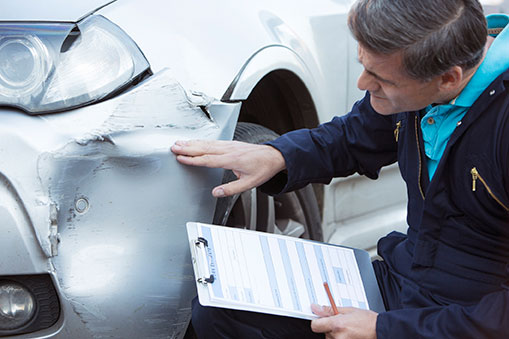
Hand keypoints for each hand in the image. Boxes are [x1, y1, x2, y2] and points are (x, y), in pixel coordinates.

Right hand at [171, 140, 285, 196]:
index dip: (193, 159)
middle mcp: (229, 150)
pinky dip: (201, 141)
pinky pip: (213, 141)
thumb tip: (216, 193)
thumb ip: (231, 189)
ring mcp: (230, 145)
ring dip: (192, 143)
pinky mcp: (231, 143)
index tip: (181, 158)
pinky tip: (195, 141)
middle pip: (204, 148)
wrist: (274, 156)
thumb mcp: (249, 183)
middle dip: (188, 148)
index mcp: (232, 160)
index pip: (208, 159)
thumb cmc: (263, 169)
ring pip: (207, 143)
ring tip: (179, 143)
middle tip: (174, 147)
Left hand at [311, 304, 377, 338]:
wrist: (379, 330)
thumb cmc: (367, 320)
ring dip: (335, 334)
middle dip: (330, 326)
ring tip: (348, 329)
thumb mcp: (348, 310)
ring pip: (330, 338)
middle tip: (342, 323)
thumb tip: (316, 308)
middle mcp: (338, 337)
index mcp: (337, 325)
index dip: (317, 321)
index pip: (315, 325)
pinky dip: (340, 338)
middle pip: (324, 332)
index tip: (321, 319)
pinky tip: (349, 334)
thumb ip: (329, 310)